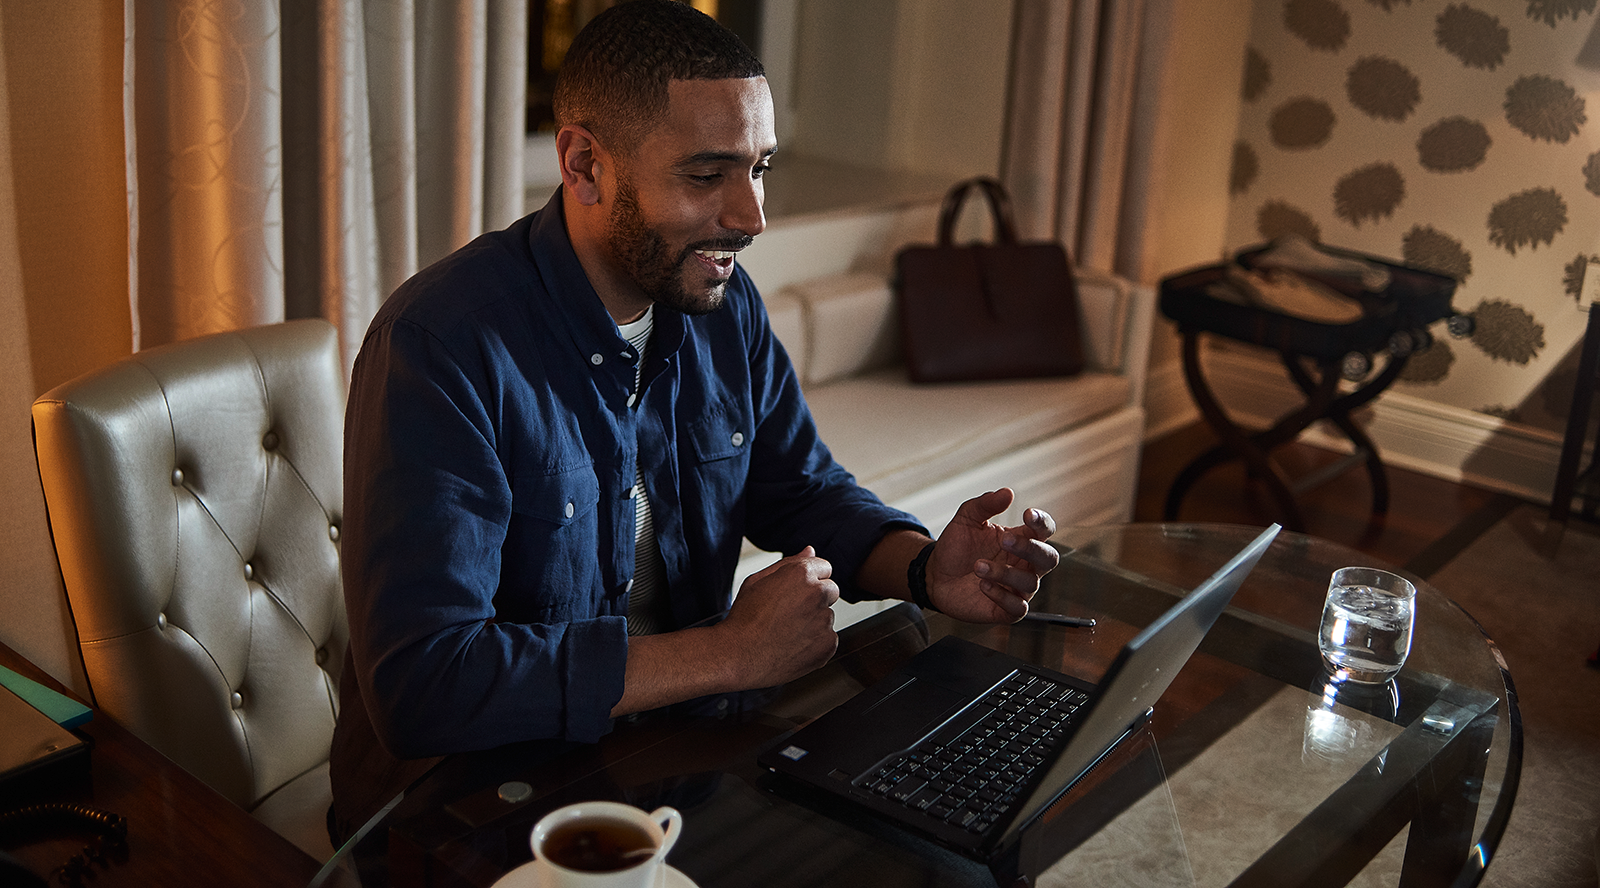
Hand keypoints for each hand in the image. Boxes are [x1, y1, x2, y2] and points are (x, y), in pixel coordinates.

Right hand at [718, 546, 839, 686]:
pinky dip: (815, 643)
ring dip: (814, 622)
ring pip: (827, 617)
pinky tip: (792, 646)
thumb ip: (789, 563)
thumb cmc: (744, 618)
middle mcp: (817, 594)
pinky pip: (828, 639)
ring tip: (786, 632)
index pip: (824, 567)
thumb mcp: (758, 581)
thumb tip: (810, 550)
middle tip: (789, 614)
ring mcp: (824, 620)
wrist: (738, 656)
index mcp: (801, 574)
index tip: (796, 593)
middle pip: (831, 590)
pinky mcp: (827, 644)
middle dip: (816, 599)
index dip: (809, 580)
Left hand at [927, 489, 1057, 622]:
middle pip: (1049, 558)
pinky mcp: (1005, 610)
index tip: (1027, 514)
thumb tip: (1007, 492)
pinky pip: (1017, 608)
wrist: (935, 574)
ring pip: (1029, 583)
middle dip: (1030, 549)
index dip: (1042, 522)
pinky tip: (983, 585)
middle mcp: (1024, 565)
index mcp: (1021, 540)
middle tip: (1005, 540)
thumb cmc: (957, 547)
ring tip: (977, 566)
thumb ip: (985, 504)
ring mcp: (1016, 588)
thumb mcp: (966, 519)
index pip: (1045, 531)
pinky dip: (1003, 596)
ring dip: (1004, 573)